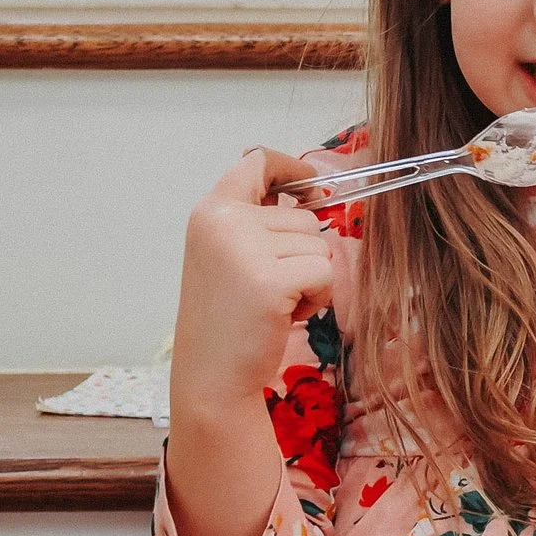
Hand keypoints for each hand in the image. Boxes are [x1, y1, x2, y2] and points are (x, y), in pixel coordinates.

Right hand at [170, 150, 331, 417]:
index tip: (311, 180)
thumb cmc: (229, 318)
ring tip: (274, 301)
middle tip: (269, 287)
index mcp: (210, 211)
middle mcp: (223, 221)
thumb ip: (258, 223)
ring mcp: (245, 248)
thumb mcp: (232, 255)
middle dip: (302, 254)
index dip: (289, 167)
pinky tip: (285, 313)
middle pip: (305, 217)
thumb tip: (311, 196)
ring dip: (310, 278)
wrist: (212, 372)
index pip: (256, 163)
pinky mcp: (270, 278)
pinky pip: (326, 272)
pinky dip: (318, 296)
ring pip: (320, 246)